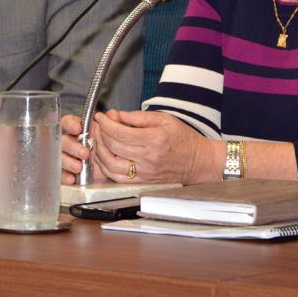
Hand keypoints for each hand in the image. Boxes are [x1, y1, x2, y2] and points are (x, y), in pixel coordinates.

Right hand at [60, 113, 112, 184]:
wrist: (118, 169)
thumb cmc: (113, 148)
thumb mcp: (117, 134)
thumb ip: (114, 123)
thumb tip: (112, 114)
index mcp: (80, 130)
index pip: (68, 122)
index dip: (70, 124)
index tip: (77, 129)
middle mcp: (71, 143)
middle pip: (63, 141)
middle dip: (72, 146)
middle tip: (84, 153)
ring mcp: (68, 158)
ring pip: (60, 157)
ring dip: (67, 161)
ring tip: (78, 167)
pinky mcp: (68, 173)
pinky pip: (60, 174)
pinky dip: (64, 176)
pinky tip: (71, 178)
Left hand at [91, 109, 212, 183]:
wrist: (199, 162)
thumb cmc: (184, 139)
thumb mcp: (165, 119)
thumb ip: (139, 117)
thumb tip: (117, 116)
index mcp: (154, 139)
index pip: (120, 132)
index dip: (105, 123)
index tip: (101, 117)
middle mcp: (148, 158)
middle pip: (113, 146)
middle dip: (100, 134)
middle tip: (98, 125)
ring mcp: (144, 173)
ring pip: (110, 164)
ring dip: (100, 151)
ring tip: (99, 140)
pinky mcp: (143, 182)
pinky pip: (117, 177)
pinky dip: (106, 167)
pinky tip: (104, 156)